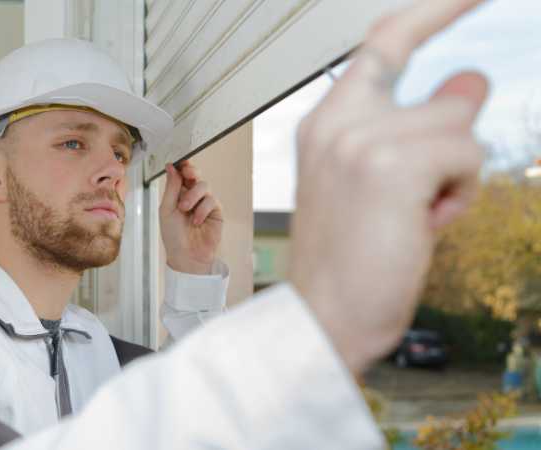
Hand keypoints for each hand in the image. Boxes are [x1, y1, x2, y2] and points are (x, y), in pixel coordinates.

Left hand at [160, 161, 224, 274]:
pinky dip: (201, 209)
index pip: (181, 174)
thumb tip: (171, 167)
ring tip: (184, 209)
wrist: (185, 255)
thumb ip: (171, 187)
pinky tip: (195, 221)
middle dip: (191, 171)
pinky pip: (211, 201)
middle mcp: (192, 196)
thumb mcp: (167, 209)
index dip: (182, 166)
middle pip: (195, 174)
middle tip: (187, 172)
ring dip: (193, 196)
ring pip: (203, 186)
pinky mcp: (215, 212)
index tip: (180, 161)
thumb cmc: (173, 235)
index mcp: (177, 193)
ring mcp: (204, 203)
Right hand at [289, 0, 488, 374]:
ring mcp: (361, 139)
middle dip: (456, 149)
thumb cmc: (348, 260)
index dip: (435, 11)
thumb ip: (419, 128)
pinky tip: (423, 221)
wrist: (322, 316)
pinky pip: (465, 154)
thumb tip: (471, 78)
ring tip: (414, 216)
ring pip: (459, 127)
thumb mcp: (380, 185)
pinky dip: (458, 193)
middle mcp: (338, 122)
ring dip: (455, 179)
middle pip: (443, 98)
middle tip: (427, 199)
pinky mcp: (390, 163)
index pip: (385, 43)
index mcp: (328, 125)